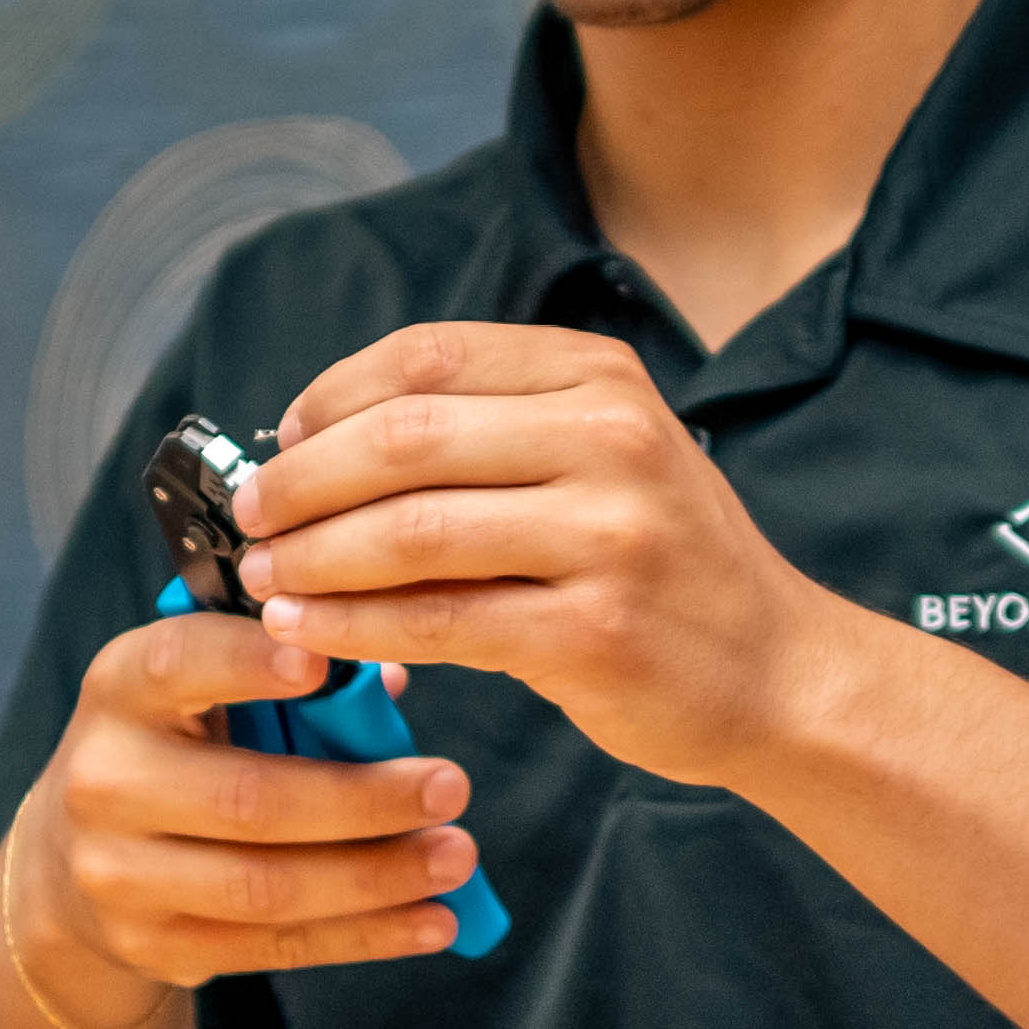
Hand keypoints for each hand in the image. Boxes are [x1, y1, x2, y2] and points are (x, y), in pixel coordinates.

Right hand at [2, 600, 486, 1020]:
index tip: (326, 663)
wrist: (70, 859)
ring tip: (456, 858)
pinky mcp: (154, 947)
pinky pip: (274, 945)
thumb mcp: (201, 694)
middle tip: (450, 788)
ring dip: (376, 877)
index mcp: (119, 690)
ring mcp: (119, 875)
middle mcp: (104, 780)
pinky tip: (431, 922)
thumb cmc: (176, 750)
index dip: (247, 661)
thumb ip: (288, 677)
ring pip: (267, 886)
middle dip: (361, 799)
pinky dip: (365, 936)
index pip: (176, 663)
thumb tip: (387, 680)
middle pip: (247, 799)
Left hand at [234, 321, 863, 789]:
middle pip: (404, 437)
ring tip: (262, 579)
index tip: (282, 439)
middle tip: (249, 517)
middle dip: (301, 479)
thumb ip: (486, 434)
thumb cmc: (661, 566)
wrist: (779, 672)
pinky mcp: (595, 632)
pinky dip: (352, 627)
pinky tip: (304, 634)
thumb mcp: (600, 459)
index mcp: (599, 378)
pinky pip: (437, 622)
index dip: (332, 395)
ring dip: (312, 557)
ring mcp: (609, 536)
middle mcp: (611, 439)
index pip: (429, 356)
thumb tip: (312, 443)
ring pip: (409, 531)